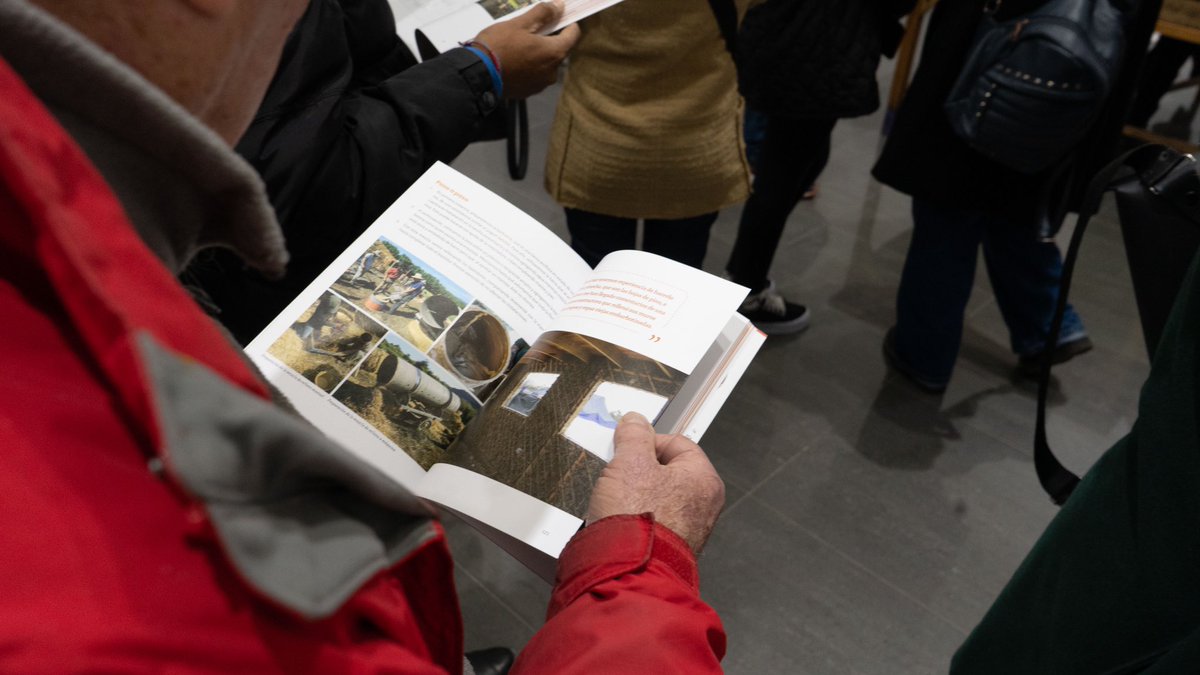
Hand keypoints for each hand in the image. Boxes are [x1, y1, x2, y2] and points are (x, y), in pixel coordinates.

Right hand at [472, 0, 580, 99]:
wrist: (477, 74)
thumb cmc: (498, 46)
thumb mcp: (519, 24)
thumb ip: (543, 13)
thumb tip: (559, 6)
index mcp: (554, 53)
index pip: (573, 36)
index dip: (569, 24)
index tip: (561, 17)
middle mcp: (552, 72)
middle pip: (558, 50)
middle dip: (549, 39)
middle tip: (531, 30)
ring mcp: (540, 84)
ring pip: (545, 64)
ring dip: (538, 54)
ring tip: (519, 46)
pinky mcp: (528, 92)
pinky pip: (534, 75)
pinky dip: (529, 67)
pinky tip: (514, 61)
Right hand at [586, 413, 725, 553]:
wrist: (628, 570)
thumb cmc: (638, 519)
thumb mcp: (630, 462)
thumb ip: (634, 436)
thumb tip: (635, 422)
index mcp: (704, 479)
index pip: (677, 443)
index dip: (648, 441)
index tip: (627, 446)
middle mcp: (703, 505)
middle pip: (666, 471)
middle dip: (638, 470)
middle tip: (618, 473)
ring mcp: (687, 529)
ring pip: (656, 497)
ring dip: (633, 494)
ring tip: (615, 499)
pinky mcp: (668, 548)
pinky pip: (650, 521)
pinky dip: (633, 517)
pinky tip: (618, 519)